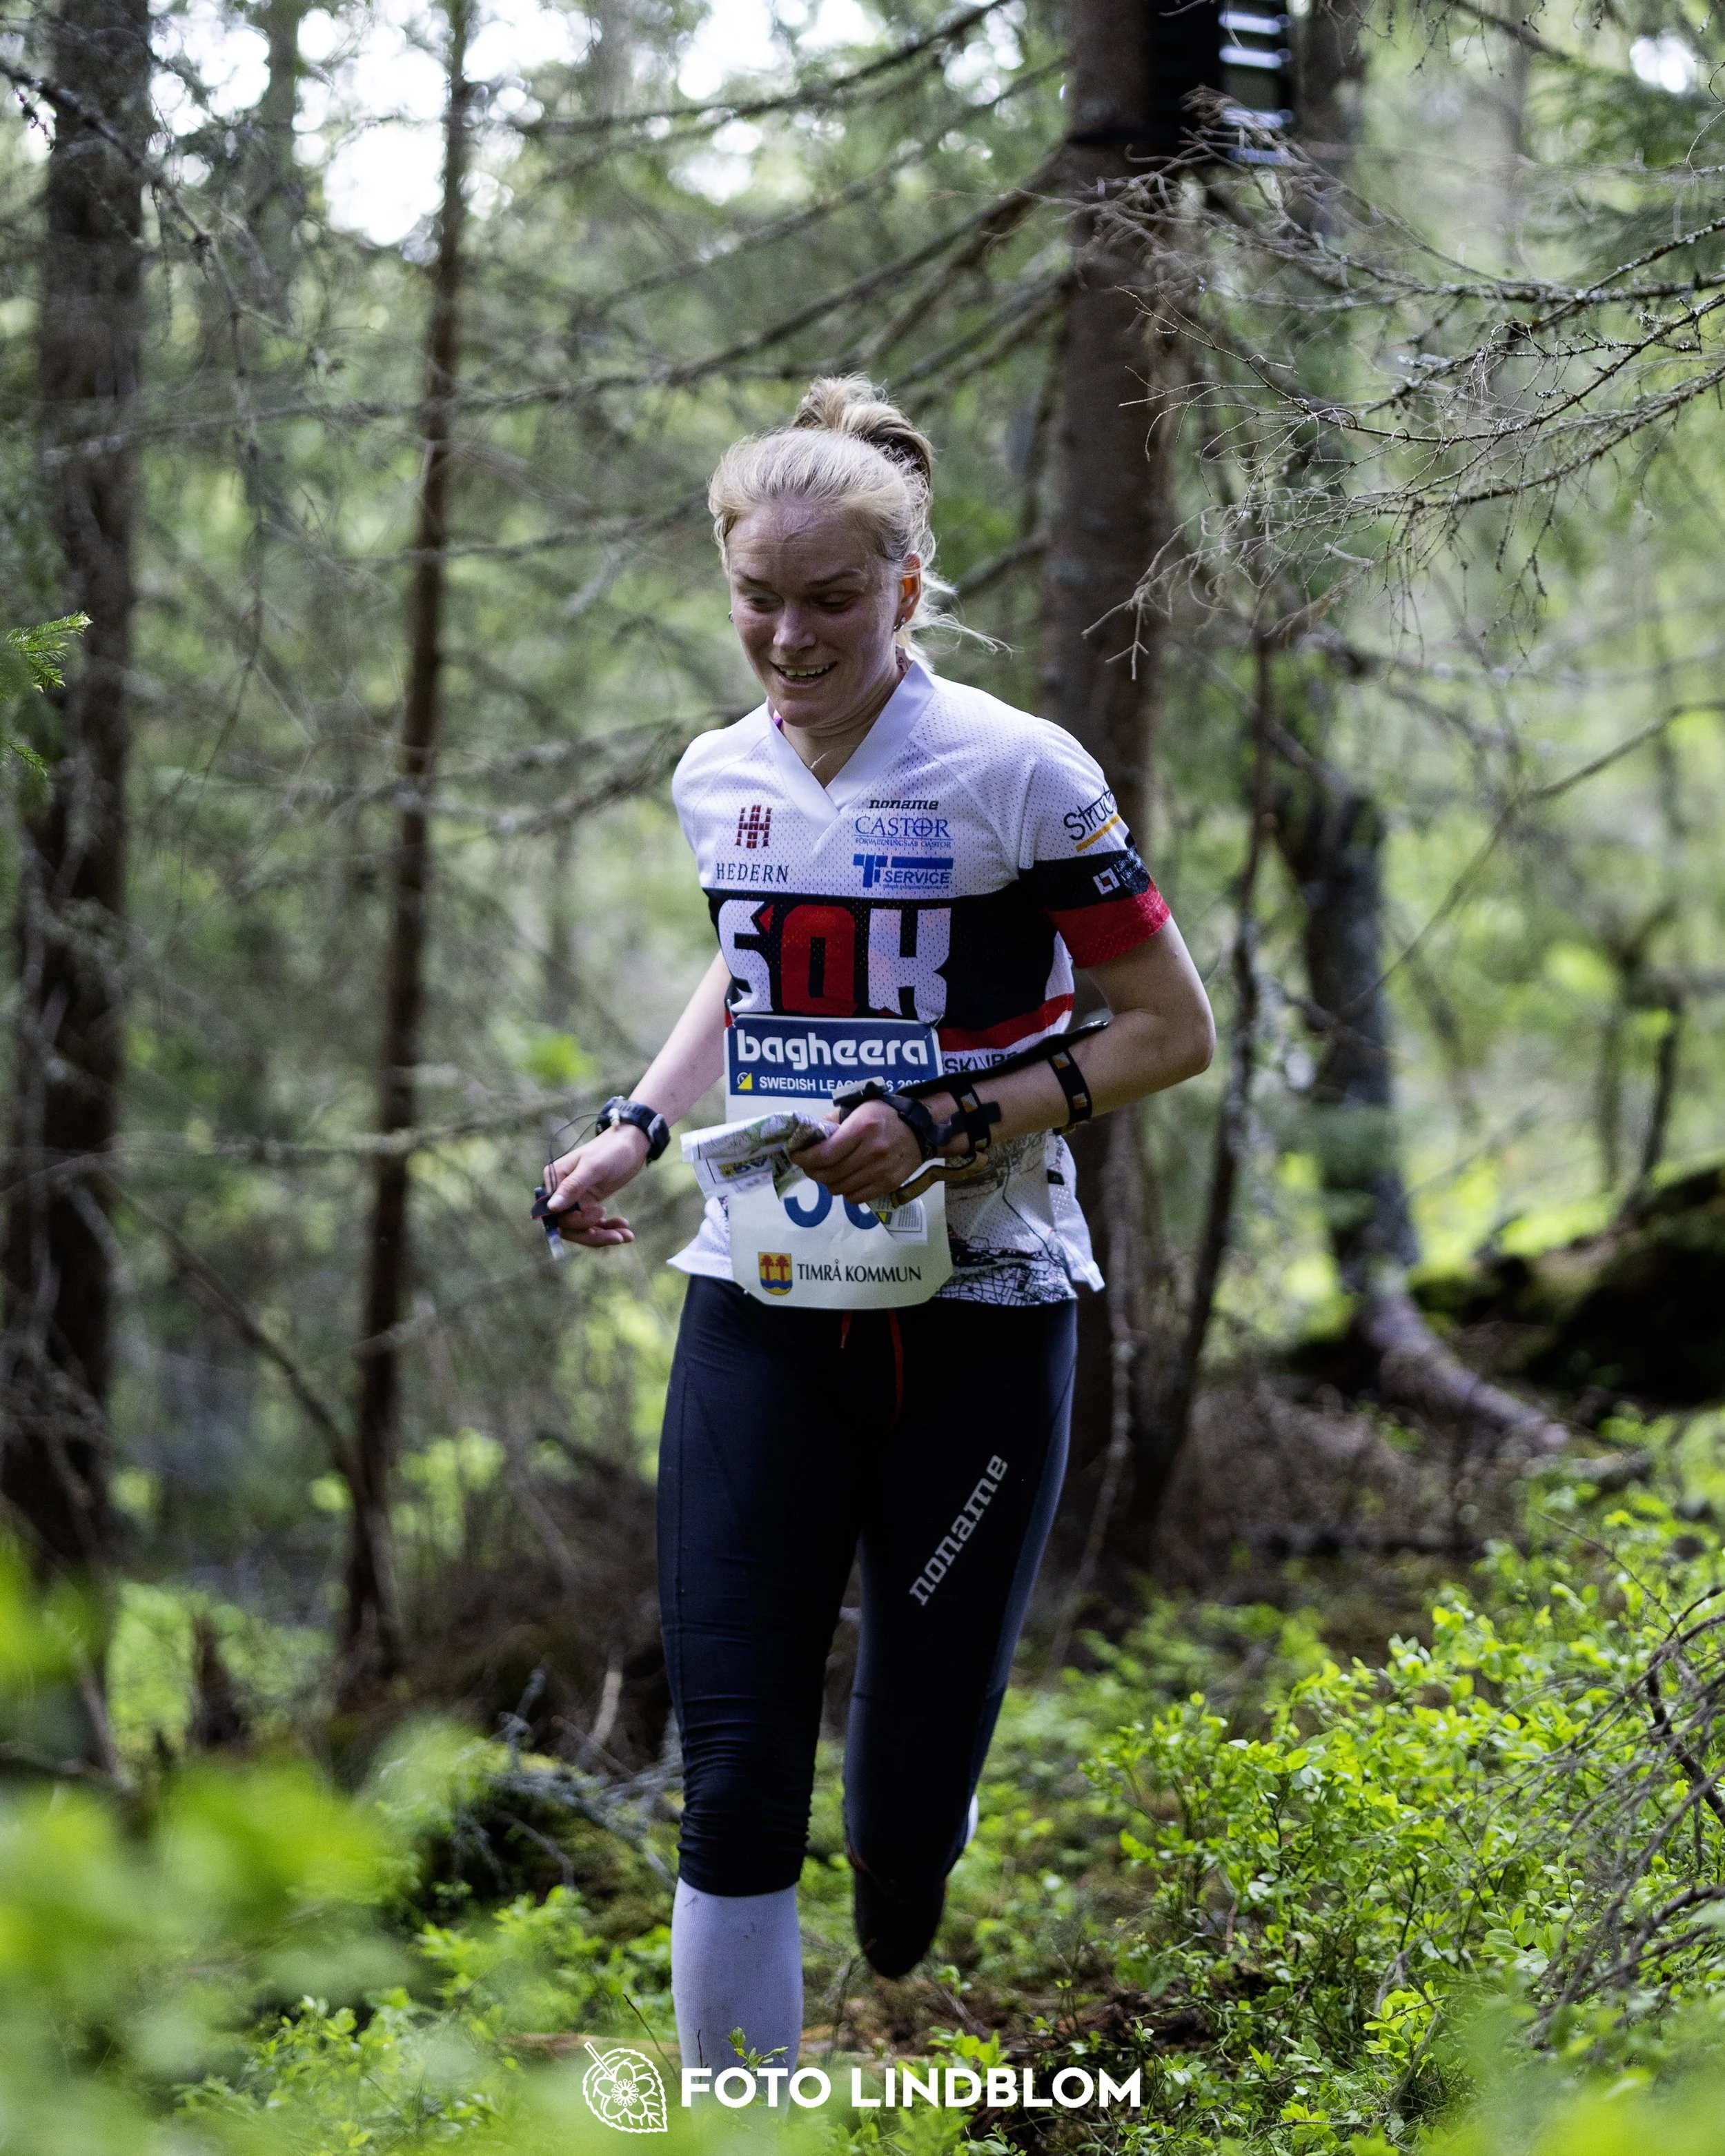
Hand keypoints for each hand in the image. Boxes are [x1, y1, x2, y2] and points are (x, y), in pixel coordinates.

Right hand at [539, 1124, 650, 1247]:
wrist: (632, 1144)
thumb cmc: (611, 1150)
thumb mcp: (593, 1167)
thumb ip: (572, 1187)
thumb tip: (551, 1208)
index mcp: (555, 1179)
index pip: (556, 1213)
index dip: (575, 1222)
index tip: (599, 1214)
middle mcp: (561, 1191)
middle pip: (569, 1225)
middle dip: (592, 1234)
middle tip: (617, 1236)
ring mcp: (576, 1199)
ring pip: (583, 1229)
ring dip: (603, 1235)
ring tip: (626, 1235)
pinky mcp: (589, 1204)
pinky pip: (594, 1225)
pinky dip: (609, 1229)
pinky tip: (625, 1230)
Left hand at [795, 1099, 930, 1203]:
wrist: (921, 1130)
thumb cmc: (885, 1115)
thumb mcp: (858, 1109)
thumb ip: (832, 1121)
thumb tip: (806, 1135)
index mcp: (862, 1129)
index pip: (824, 1154)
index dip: (805, 1158)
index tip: (796, 1156)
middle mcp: (871, 1152)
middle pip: (830, 1173)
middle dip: (813, 1172)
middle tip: (809, 1167)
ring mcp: (881, 1171)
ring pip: (840, 1188)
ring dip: (828, 1183)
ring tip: (828, 1174)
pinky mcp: (889, 1185)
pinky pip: (856, 1198)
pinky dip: (846, 1192)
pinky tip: (847, 1181)